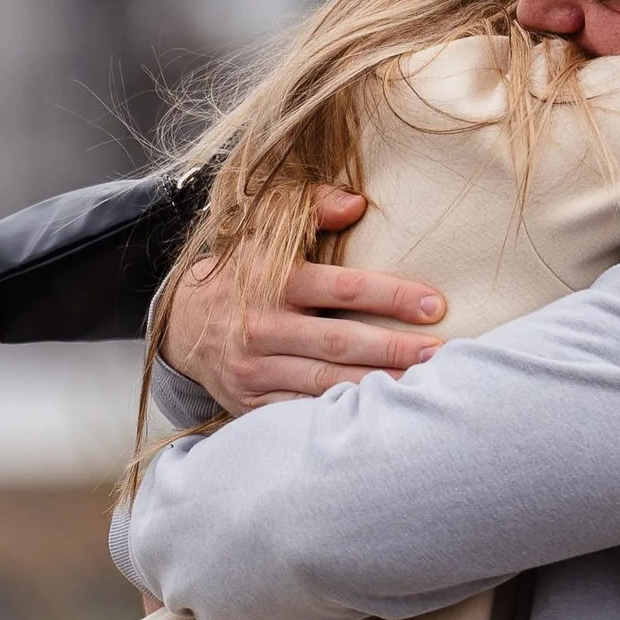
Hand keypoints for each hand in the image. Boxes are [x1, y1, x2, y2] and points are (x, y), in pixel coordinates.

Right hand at [160, 186, 445, 411]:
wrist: (181, 323)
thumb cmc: (243, 271)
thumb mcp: (265, 230)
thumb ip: (312, 207)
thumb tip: (357, 203)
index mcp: (272, 280)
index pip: (343, 288)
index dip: (392, 297)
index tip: (436, 304)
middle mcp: (261, 326)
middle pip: (338, 341)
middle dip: (393, 348)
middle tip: (439, 354)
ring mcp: (253, 368)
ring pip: (322, 380)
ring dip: (374, 386)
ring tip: (420, 387)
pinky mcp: (249, 401)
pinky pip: (298, 411)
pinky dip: (335, 414)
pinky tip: (373, 416)